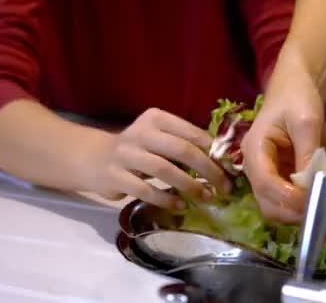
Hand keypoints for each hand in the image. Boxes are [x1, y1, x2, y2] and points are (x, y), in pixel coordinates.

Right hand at [84, 108, 230, 208]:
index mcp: (157, 119)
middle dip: (208, 170)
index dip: (215, 152)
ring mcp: (125, 154)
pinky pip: (145, 189)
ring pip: (164, 170)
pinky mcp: (115, 176)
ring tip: (206, 197)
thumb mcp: (160, 139)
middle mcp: (140, 132)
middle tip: (225, 186)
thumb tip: (225, 162)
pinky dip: (166, 199)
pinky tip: (180, 206)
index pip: (192, 133)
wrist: (94, 159)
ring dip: (190, 186)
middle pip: (182, 150)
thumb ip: (185, 145)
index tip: (231, 168)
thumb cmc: (139, 150)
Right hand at [241, 70, 325, 227]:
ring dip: (306, 211)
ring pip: (283, 208)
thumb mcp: (307, 121)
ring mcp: (272, 175)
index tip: (315, 202)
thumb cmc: (299, 95)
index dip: (289, 198)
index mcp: (255, 150)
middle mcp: (258, 168)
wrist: (301, 83)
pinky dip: (313, 203)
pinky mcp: (286, 178)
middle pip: (270, 205)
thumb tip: (315, 184)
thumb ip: (309, 152)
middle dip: (297, 212)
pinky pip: (297, 199)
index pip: (265, 184)